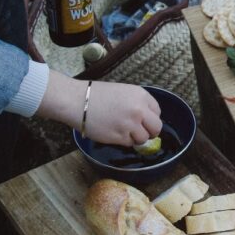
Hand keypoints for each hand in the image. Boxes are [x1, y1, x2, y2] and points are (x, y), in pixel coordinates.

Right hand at [36, 72, 161, 146]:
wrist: (77, 101)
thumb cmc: (97, 94)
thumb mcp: (123, 92)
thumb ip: (137, 103)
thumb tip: (147, 118)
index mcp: (141, 95)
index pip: (157, 112)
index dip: (150, 118)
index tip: (143, 120)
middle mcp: (139, 110)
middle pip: (156, 127)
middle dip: (150, 131)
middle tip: (140, 132)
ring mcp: (130, 124)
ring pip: (144, 138)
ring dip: (136, 138)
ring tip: (123, 131)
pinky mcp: (120, 136)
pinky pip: (130, 143)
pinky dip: (124, 141)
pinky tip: (114, 132)